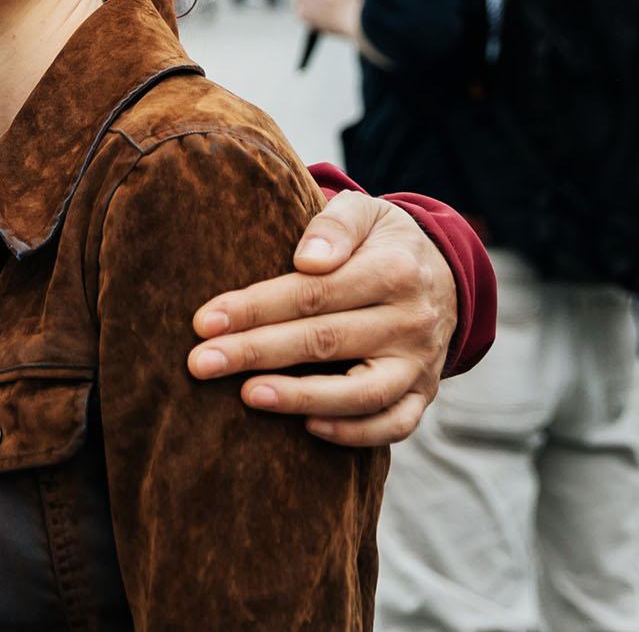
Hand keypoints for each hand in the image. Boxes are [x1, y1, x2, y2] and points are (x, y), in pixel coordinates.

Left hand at [187, 192, 454, 445]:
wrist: (443, 270)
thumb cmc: (381, 239)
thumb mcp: (364, 212)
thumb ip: (334, 226)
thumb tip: (309, 259)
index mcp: (393, 271)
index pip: (312, 293)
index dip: (255, 308)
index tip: (204, 320)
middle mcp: (410, 322)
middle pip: (325, 341)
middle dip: (257, 352)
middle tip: (201, 363)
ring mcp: (420, 364)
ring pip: (362, 393)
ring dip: (302, 398)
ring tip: (247, 395)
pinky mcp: (423, 394)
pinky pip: (394, 424)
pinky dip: (354, 433)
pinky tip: (307, 427)